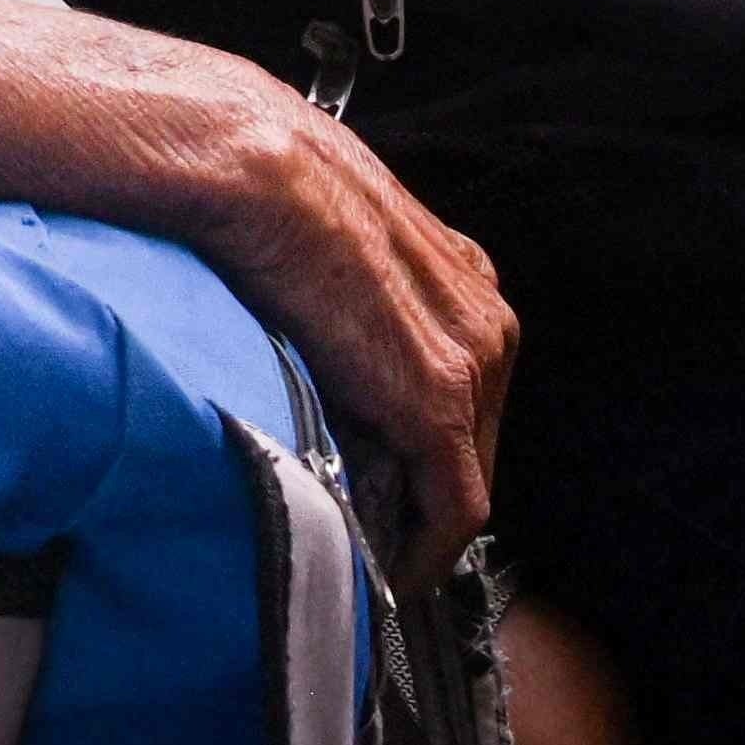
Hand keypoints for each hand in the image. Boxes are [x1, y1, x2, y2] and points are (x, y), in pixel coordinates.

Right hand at [134, 60, 511, 571]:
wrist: (258, 174)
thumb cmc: (271, 197)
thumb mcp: (332, 254)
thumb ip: (348, 311)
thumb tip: (317, 364)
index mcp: (462, 277)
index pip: (462, 392)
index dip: (425, 452)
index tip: (388, 490)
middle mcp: (485, 317)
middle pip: (471, 439)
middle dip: (424, 491)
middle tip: (372, 532)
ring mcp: (475, 360)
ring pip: (463, 478)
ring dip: (419, 521)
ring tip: (367, 550)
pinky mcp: (441, 405)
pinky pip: (454, 511)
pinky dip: (423, 552)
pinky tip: (384, 570)